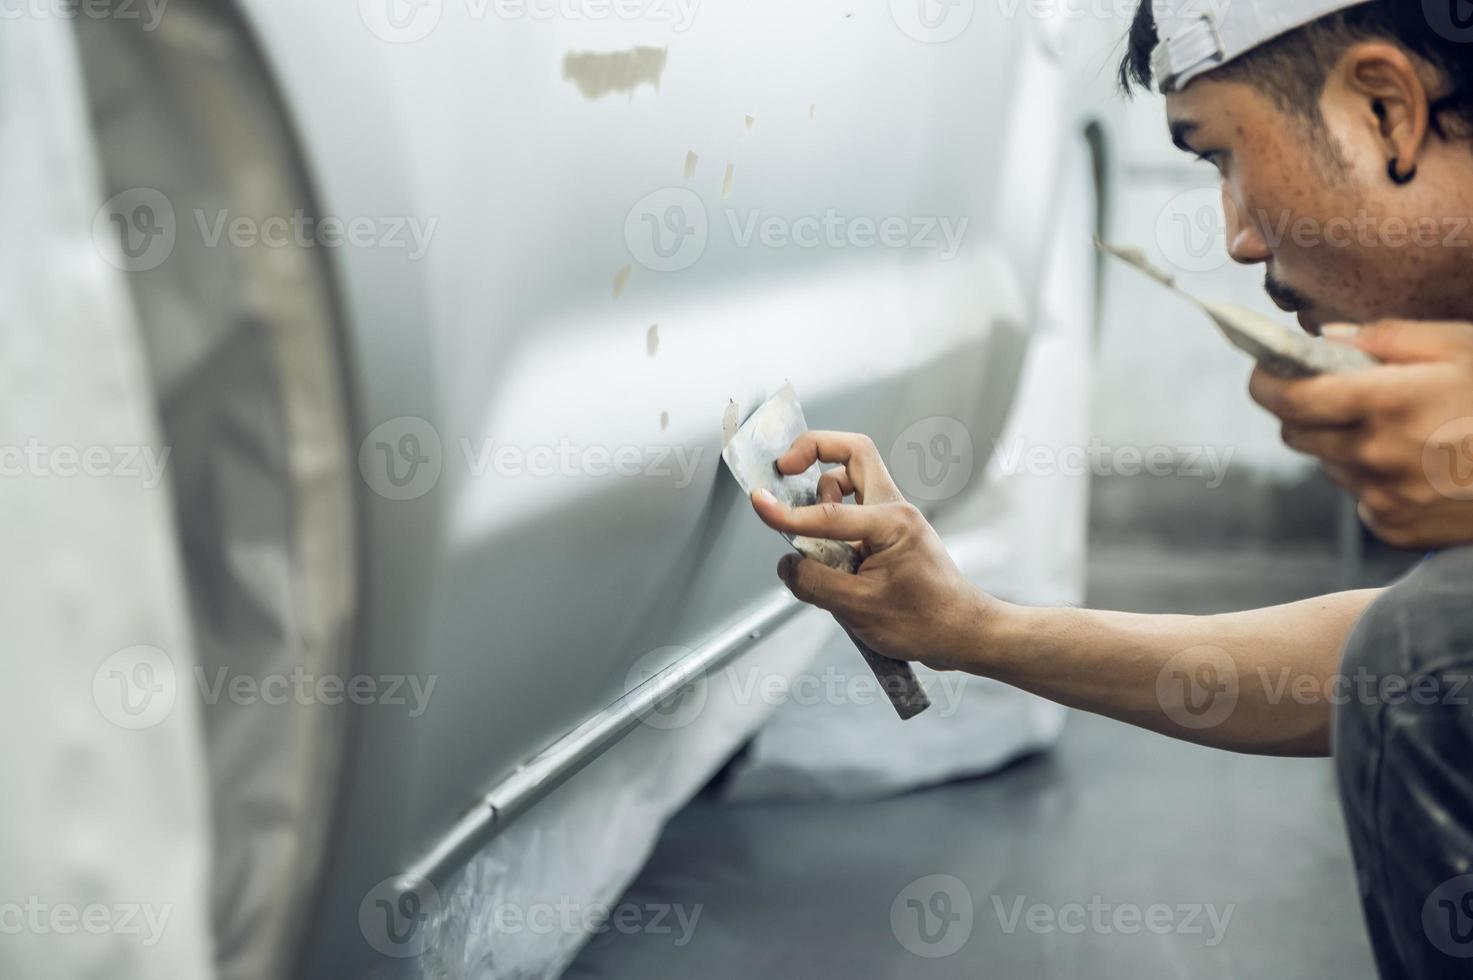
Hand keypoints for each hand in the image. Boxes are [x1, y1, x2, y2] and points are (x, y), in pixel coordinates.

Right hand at [748, 430, 991, 670]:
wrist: (963, 634)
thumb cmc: (926, 622)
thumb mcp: (859, 609)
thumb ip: (815, 583)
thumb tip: (788, 566)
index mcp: (892, 522)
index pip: (829, 511)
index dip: (788, 512)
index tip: (760, 503)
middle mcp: (895, 510)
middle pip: (853, 452)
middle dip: (814, 450)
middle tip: (785, 468)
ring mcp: (893, 519)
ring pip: (850, 480)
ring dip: (822, 493)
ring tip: (807, 529)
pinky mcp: (888, 534)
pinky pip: (852, 510)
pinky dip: (830, 519)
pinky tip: (824, 552)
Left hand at [1249, 320, 1472, 549]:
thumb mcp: (1460, 346)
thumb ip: (1385, 337)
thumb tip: (1324, 338)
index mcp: (1387, 402)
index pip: (1289, 397)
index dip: (1266, 381)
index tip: (1265, 371)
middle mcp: (1377, 455)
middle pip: (1296, 435)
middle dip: (1304, 412)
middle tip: (1332, 395)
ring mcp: (1384, 497)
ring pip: (1328, 465)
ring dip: (1343, 445)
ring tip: (1394, 429)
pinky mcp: (1395, 527)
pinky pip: (1359, 497)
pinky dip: (1373, 479)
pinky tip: (1417, 465)